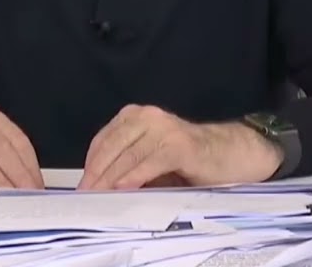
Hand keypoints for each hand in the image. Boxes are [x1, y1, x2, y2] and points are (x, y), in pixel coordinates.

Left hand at [77, 105, 283, 190]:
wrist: (230, 154)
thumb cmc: (188, 160)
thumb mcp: (150, 159)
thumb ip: (127, 164)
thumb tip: (98, 185)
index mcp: (136, 116)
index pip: (104, 140)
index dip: (91, 164)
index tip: (81, 186)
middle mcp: (147, 116)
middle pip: (112, 146)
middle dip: (97, 173)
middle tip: (85, 195)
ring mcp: (163, 128)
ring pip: (128, 154)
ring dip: (111, 178)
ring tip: (99, 196)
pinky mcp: (179, 144)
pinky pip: (150, 161)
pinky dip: (135, 176)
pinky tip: (123, 188)